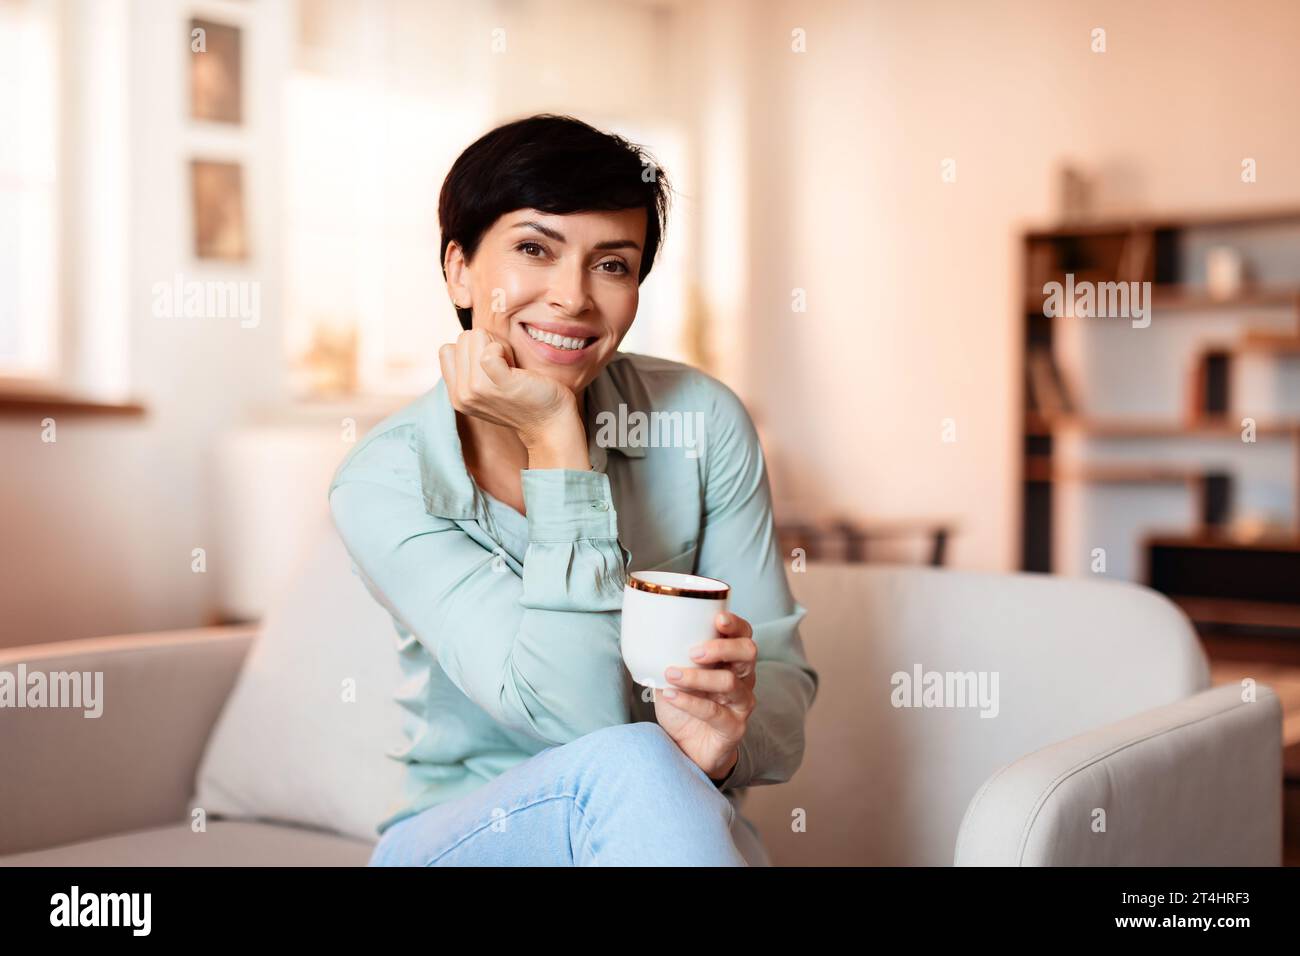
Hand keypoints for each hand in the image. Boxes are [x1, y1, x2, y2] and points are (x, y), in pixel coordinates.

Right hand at [438, 328, 585, 466]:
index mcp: (456, 395)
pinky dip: (503, 348)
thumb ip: (470, 370)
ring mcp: (478, 390)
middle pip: (462, 339)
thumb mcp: (485, 388)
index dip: (472, 349)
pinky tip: (515, 365)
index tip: (492, 364)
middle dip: (485, 344)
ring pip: (475, 337)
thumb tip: (469, 339)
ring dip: (498, 345)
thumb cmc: (524, 398)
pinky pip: (490, 351)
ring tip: (512, 368)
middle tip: (505, 366)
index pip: (447, 349)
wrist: (550, 422)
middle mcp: (462, 394)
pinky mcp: (501, 383)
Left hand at [653, 611, 756, 783]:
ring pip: (730, 682)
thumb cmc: (684, 707)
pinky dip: (690, 702)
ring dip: (698, 676)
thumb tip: (641, 634)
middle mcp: (743, 678)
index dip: (735, 624)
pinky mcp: (734, 727)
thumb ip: (666, 656)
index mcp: (731, 659)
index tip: (717, 618)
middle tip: (694, 651)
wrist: (688, 749)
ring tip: (672, 674)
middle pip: (747, 652)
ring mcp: (741, 703)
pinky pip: (715, 713)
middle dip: (722, 647)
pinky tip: (672, 695)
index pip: (743, 634)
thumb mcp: (673, 677)